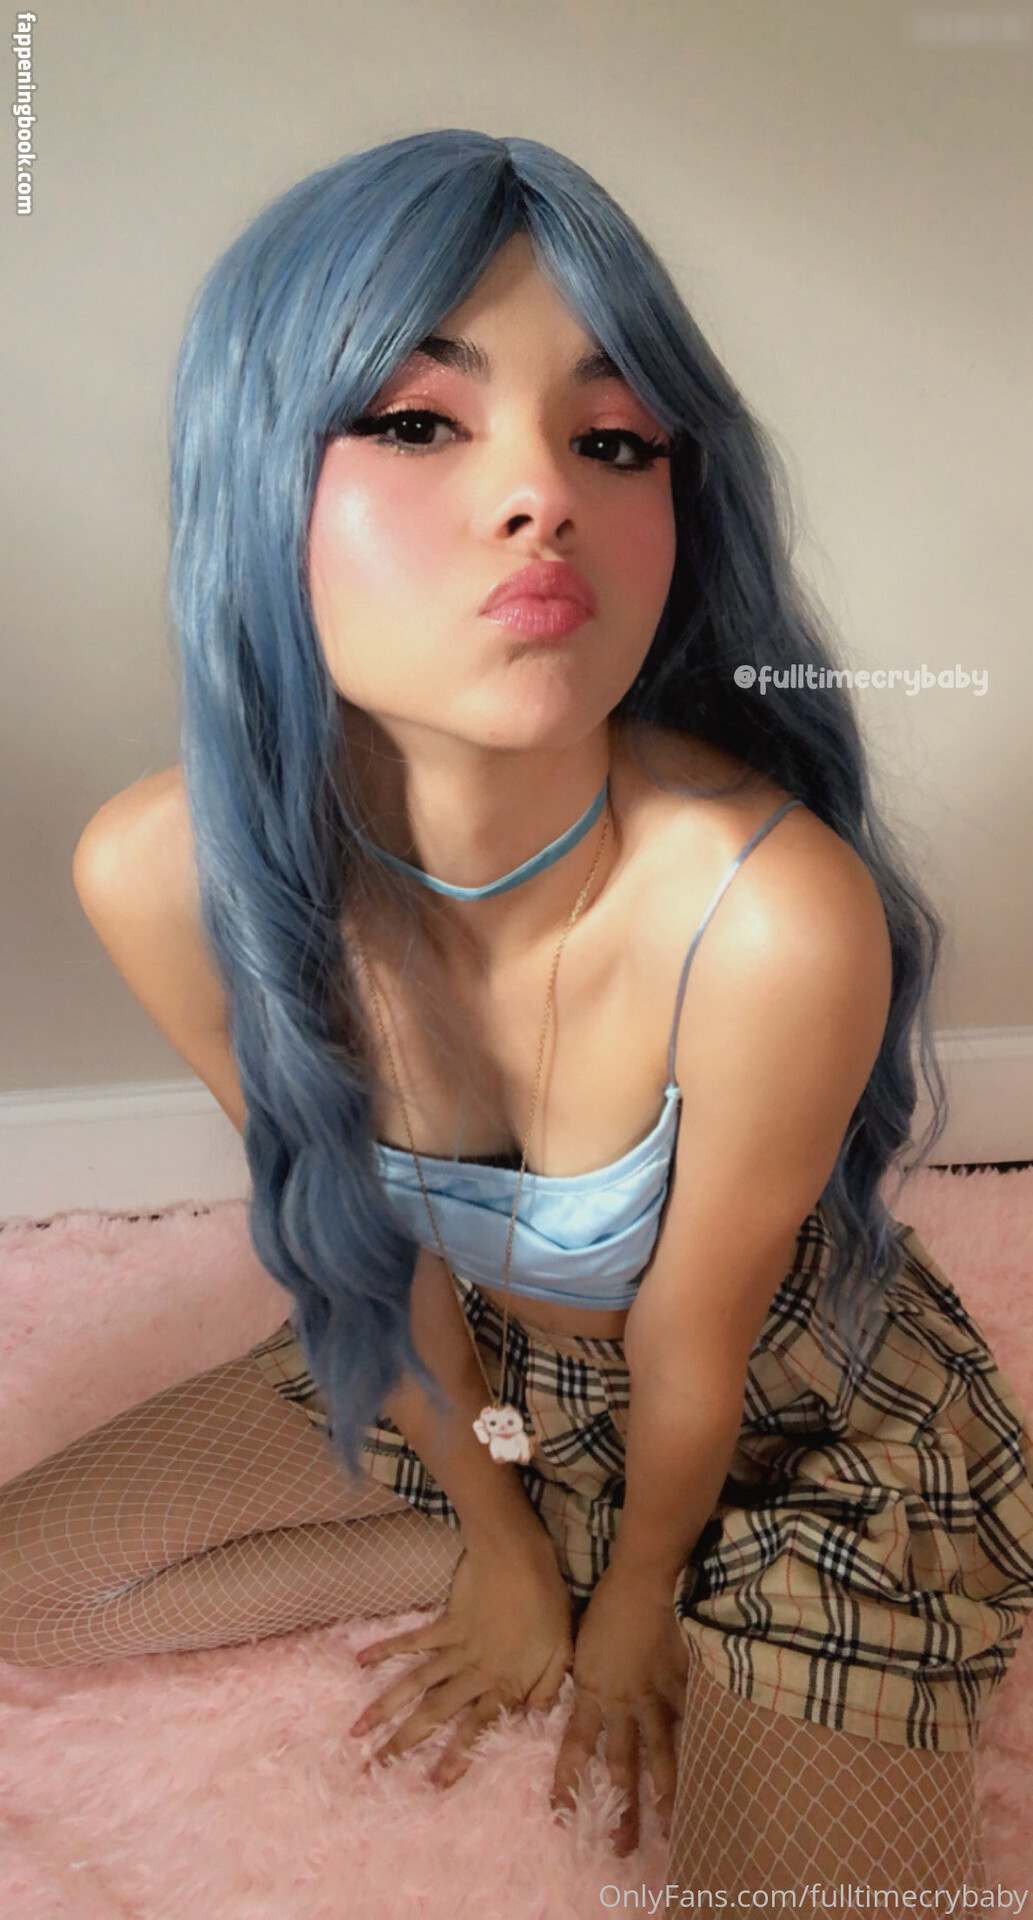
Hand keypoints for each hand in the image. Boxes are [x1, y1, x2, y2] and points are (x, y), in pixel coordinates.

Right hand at [349, 1527, 574, 1787]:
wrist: (518, 1556)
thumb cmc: (547, 1603)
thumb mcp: (562, 1650)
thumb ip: (548, 1688)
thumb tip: (532, 1719)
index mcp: (504, 1682)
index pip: (477, 1728)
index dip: (456, 1756)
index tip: (434, 1784)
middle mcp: (473, 1671)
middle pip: (434, 1713)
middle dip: (404, 1743)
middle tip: (376, 1770)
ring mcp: (455, 1646)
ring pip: (415, 1683)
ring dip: (385, 1708)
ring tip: (357, 1732)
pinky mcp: (444, 1622)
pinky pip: (411, 1641)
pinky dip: (386, 1651)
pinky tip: (360, 1661)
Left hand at [550, 1562, 689, 1856]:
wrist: (641, 1585)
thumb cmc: (603, 1607)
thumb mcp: (580, 1647)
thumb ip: (584, 1679)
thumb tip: (580, 1698)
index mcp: (590, 1693)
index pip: (574, 1748)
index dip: (567, 1783)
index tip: (561, 1816)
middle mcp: (622, 1706)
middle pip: (621, 1767)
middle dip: (622, 1811)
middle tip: (622, 1850)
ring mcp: (656, 1700)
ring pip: (661, 1756)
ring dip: (665, 1795)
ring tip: (671, 1827)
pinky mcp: (682, 1687)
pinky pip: (690, 1722)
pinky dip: (697, 1745)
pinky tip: (709, 1771)